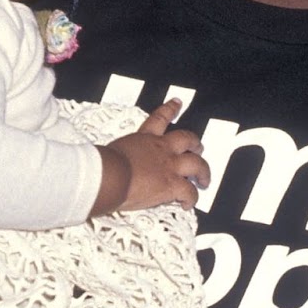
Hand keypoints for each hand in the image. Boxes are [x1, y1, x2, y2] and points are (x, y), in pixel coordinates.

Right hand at [98, 98, 209, 213]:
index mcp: (144, 138)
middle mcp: (161, 149)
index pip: (159, 118)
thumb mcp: (112, 151)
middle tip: (198, 148)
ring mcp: (170, 166)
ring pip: (197, 164)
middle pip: (187, 139)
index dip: (170, 109)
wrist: (109, 175)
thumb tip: (112, 163)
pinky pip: (190, 192)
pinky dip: (192, 199)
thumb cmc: (103, 165)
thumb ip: (120, 155)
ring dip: (203, 172)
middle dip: (195, 143)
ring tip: (204, 180)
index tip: (177, 103)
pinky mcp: (173, 185)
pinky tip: (188, 204)